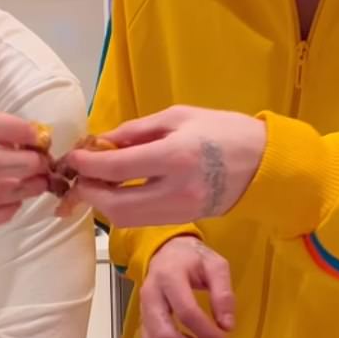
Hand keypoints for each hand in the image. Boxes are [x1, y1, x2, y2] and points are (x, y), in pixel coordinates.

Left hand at [62, 106, 266, 226]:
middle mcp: (175, 190)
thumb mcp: (179, 116)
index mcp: (175, 156)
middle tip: (78, 177)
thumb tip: (101, 142)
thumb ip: (136, 131)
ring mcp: (180, 211)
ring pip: (125, 220)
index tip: (73, 157)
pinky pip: (142, 220)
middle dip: (88, 193)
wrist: (265, 163)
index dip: (87, 164)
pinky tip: (117, 191)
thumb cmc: (223, 130)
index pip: (116, 168)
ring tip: (94, 184)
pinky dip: (122, 209)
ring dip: (102, 204)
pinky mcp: (183, 220)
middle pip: (115, 205)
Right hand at [139, 236, 234, 337]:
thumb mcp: (216, 266)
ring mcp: (143, 309)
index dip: (207, 333)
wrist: (167, 252)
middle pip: (165, 334)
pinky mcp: (142, 319)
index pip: (187, 312)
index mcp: (169, 276)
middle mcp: (150, 295)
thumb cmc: (193, 259)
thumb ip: (224, 294)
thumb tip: (227, 326)